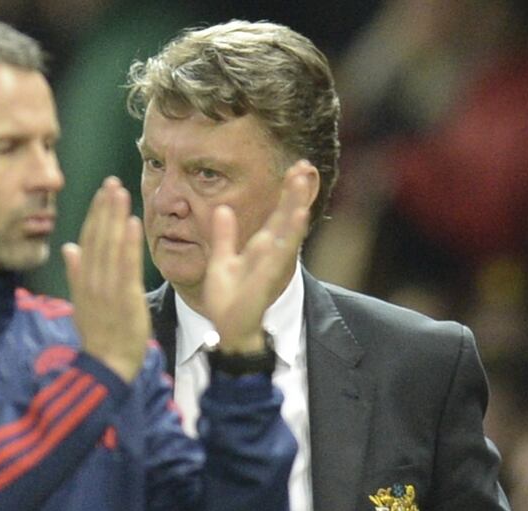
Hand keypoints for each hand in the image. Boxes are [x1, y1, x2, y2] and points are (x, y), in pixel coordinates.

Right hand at [62, 177, 149, 382]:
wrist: (106, 363)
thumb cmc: (100, 334)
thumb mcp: (82, 302)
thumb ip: (76, 273)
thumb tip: (68, 248)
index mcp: (83, 279)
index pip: (88, 239)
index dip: (96, 214)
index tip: (103, 192)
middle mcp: (92, 279)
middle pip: (98, 237)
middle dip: (105, 208)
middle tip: (112, 182)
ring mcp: (106, 287)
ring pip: (109, 246)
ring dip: (115, 217)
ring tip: (121, 192)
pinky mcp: (123, 297)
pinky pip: (125, 265)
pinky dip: (128, 243)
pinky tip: (132, 223)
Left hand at [202, 160, 316, 351]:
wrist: (227, 328)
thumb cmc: (229, 298)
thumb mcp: (222, 260)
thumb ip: (224, 236)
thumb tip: (223, 209)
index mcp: (261, 247)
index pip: (277, 214)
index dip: (286, 193)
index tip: (296, 169)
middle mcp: (271, 253)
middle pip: (287, 217)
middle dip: (295, 193)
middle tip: (305, 166)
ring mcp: (272, 265)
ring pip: (288, 230)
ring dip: (296, 206)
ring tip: (303, 183)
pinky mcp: (267, 277)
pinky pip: (281, 253)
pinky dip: (290, 234)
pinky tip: (298, 216)